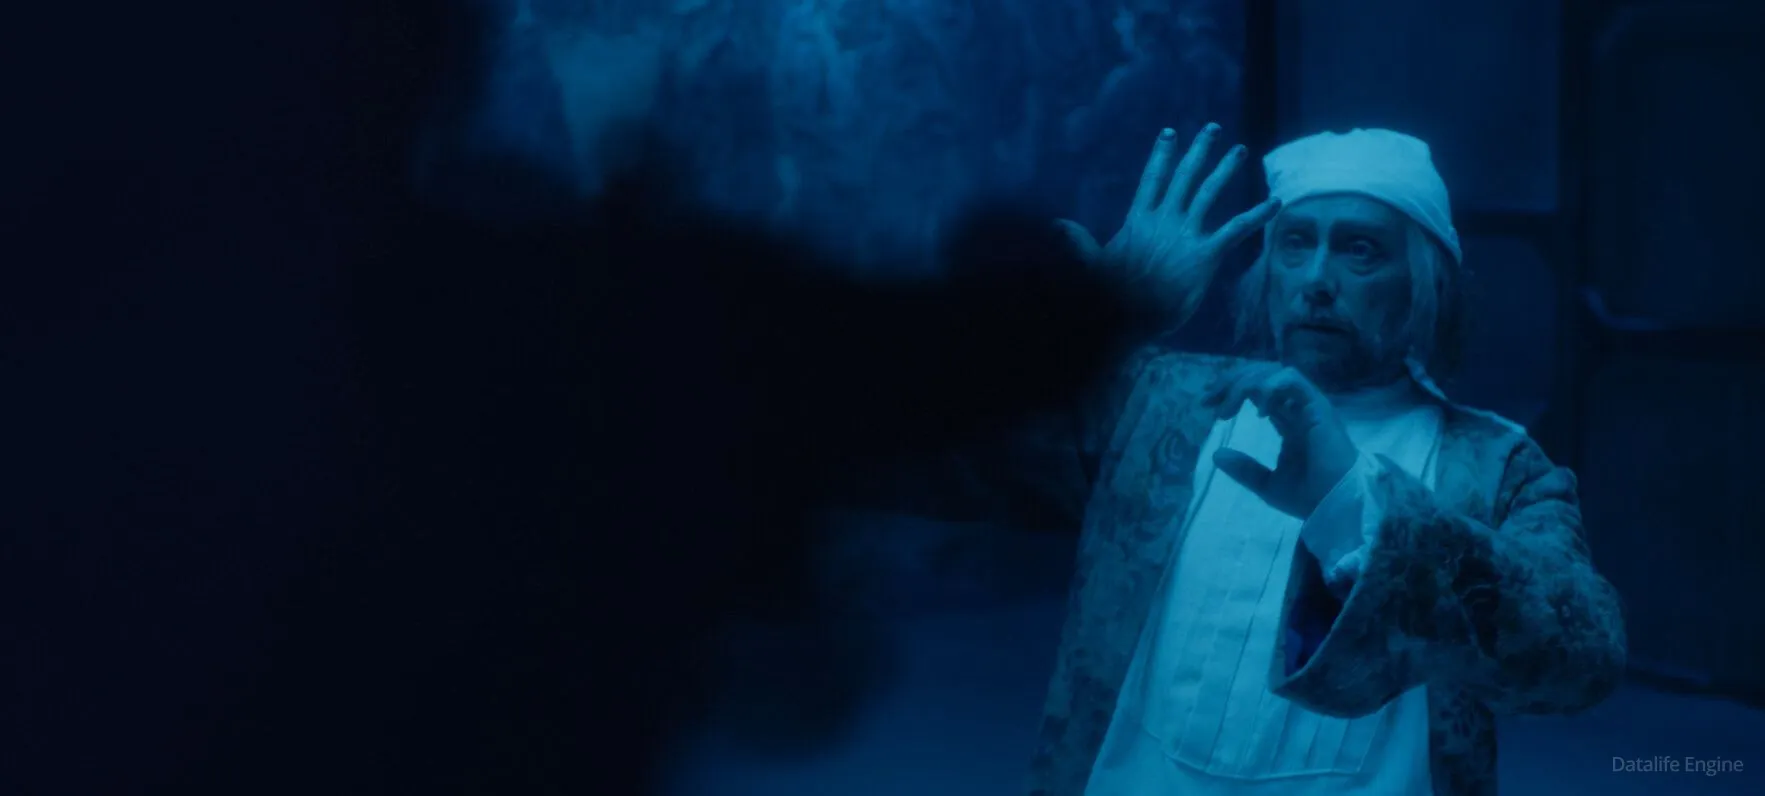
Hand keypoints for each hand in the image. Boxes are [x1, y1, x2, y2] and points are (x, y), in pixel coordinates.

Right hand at [1057, 124, 1281, 320]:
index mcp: (1139, 221)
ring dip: (1225, 170)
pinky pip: (1236, 228)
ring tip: (1240, 150)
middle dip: (1199, 151)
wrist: (1126, 316)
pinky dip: (1257, 214)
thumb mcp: (1092, 264)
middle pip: (1184, 177)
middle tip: (1213, 129)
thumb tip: (1057, 224)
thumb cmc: (1108, 296)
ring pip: (1208, 193)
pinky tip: (1276, 202)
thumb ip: (1078, 241)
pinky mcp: (1205, 253)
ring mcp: (1185, 234)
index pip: (1152, 179)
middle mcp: (1164, 220)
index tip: (1170, 133)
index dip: (1162, 155)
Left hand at [1201, 363, 1359, 518]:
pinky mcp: (1318, 406)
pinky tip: (1258, 410)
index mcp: (1289, 423)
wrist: (1335, 506)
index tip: (1207, 405)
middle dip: (1232, 382)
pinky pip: (1292, 380)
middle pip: (1263, 377)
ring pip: (1275, 373)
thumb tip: (1216, 455)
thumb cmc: (1309, 497)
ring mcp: (1309, 405)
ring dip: (1246, 383)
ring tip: (1228, 407)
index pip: (1258, 393)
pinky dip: (1270, 386)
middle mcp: (1298, 409)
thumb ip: (1244, 469)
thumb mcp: (1266, 484)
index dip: (1230, 392)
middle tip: (1210, 400)